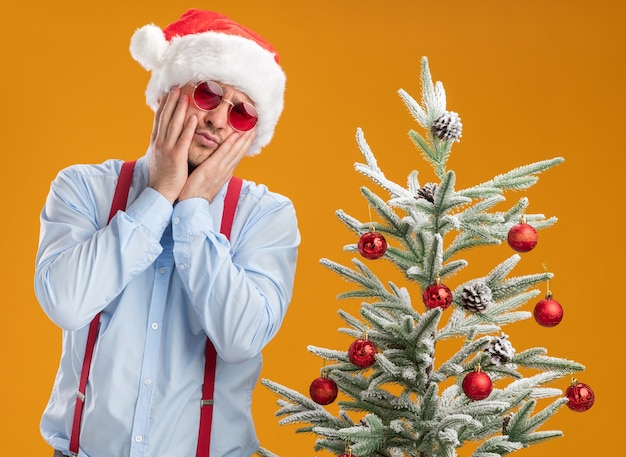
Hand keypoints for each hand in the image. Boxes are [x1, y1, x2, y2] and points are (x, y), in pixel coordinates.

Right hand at [147, 87, 197, 203]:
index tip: (168, 93)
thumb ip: (160, 146)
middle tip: (176, 87)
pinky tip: (193, 117)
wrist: (159, 193)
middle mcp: (159, 143)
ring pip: (173, 125)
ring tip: (185, 96)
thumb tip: (160, 138)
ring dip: (179, 109)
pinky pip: (183, 140)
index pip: (159, 119)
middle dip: (171, 101)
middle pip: (165, 118)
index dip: (164, 105)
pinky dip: (188, 127)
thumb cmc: (161, 177)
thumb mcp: (157, 158)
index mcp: (156, 142)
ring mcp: (167, 149)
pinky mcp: (176, 157)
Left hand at [179, 128, 254, 201]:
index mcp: (225, 172)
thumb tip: (215, 164)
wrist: (192, 205)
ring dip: (243, 139)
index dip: (245, 145)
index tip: (250, 135)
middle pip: (240, 152)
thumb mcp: (209, 180)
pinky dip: (229, 144)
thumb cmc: (196, 193)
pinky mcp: (211, 169)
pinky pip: (222, 154)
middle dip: (248, 140)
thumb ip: (213, 170)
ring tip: (250, 128)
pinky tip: (235, 135)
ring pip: (235, 151)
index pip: (238, 156)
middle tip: (256, 127)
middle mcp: (226, 170)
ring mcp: (220, 169)